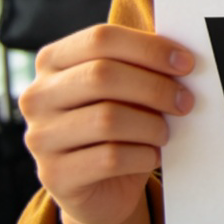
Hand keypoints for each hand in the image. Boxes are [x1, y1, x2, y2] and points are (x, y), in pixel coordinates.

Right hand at [19, 25, 193, 223]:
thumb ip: (142, 61)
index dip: (149, 48)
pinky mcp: (53, 177)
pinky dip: (142, 155)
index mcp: (53, 61)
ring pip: (107, 119)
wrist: (100, 185)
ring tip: (165, 131)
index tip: (185, 63)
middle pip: (103, 76)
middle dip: (155, 87)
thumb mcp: (126, 84)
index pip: (101, 38)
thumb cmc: (119, 120)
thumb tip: (182, 52)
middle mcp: (37, 96)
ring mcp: (40, 137)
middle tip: (185, 101)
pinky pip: (109, 158)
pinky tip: (151, 155)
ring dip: (151, 125)